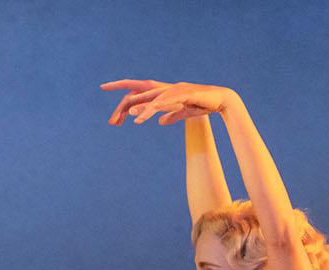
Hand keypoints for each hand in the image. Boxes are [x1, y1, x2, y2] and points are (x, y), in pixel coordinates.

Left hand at [102, 79, 236, 125]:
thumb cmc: (204, 104)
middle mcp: (166, 88)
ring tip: (127, 118)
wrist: (221, 100)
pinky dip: (150, 110)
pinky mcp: (180, 95)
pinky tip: (142, 119)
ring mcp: (173, 90)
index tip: (107, 94)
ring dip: (138, 110)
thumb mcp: (184, 112)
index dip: (123, 93)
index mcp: (164, 91)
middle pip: (139, 94)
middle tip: (111, 121)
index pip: (139, 91)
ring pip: (150, 100)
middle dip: (123, 106)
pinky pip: (162, 103)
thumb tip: (161, 121)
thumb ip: (172, 115)